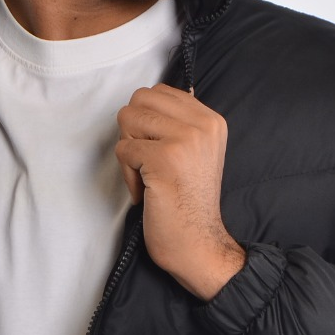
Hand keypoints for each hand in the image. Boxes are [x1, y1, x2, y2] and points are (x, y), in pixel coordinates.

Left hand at [115, 83, 245, 299]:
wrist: (198, 243)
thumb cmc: (189, 202)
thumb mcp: (197, 152)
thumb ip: (179, 123)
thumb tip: (151, 98)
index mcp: (211, 120)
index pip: (159, 91)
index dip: (146, 119)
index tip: (157, 149)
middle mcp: (202, 125)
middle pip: (139, 100)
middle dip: (133, 130)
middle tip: (147, 161)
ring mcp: (185, 140)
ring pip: (128, 119)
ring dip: (129, 151)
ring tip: (147, 176)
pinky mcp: (164, 158)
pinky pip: (123, 149)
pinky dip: (127, 174)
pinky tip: (146, 191)